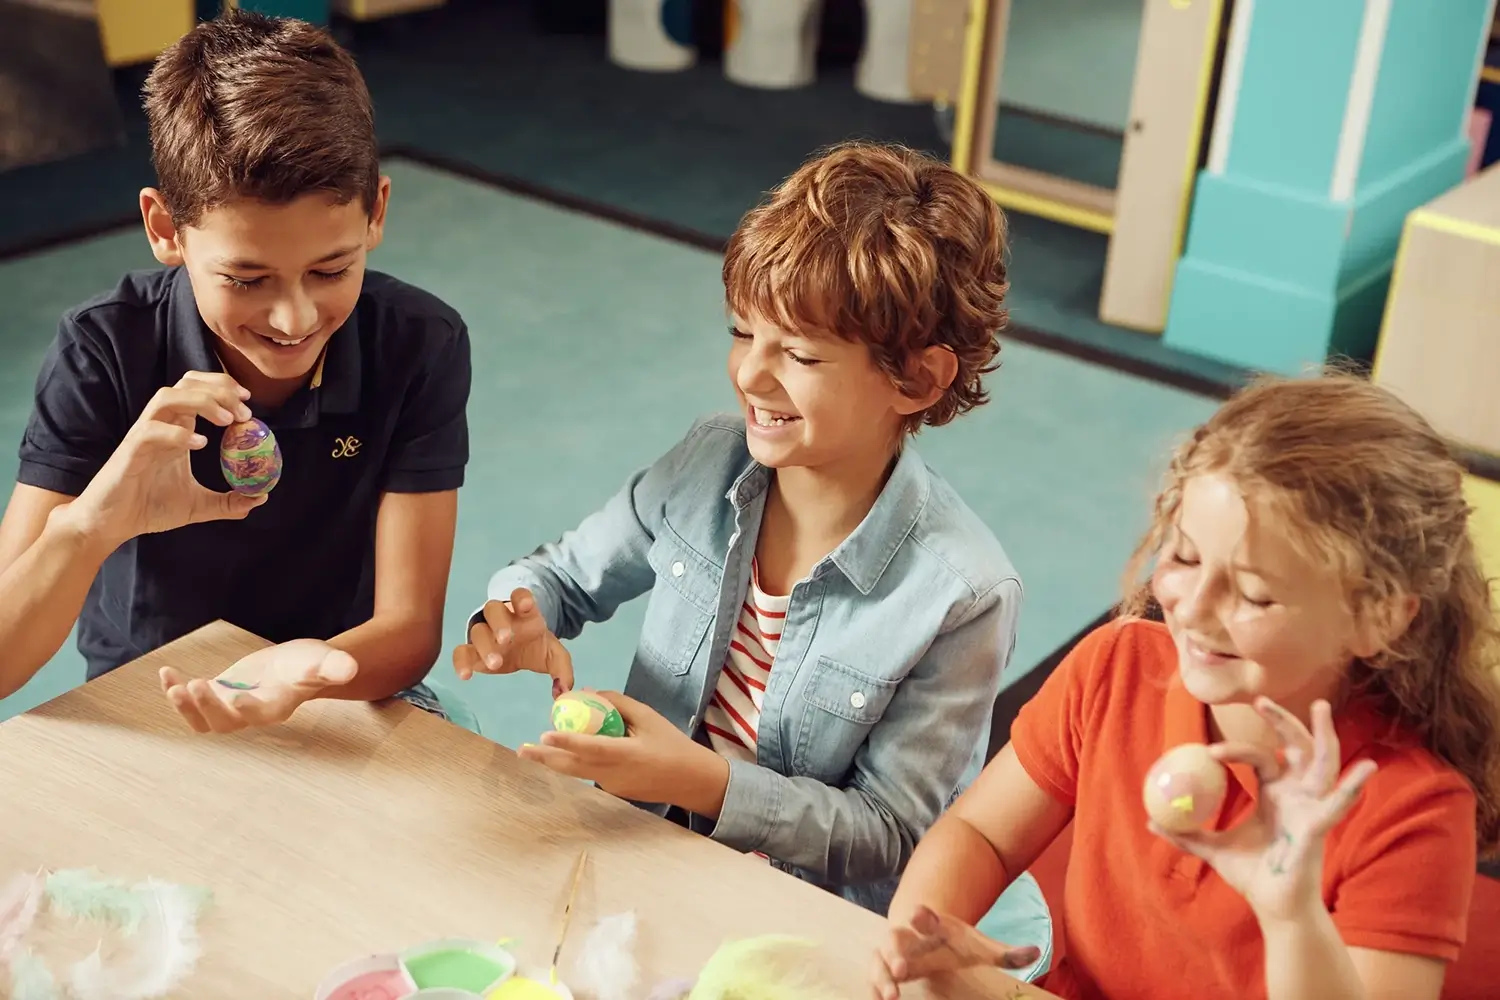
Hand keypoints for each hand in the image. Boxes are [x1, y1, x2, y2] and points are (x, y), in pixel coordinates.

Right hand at [65, 372, 264, 547]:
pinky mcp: (129, 453)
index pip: (197, 390)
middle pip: (185, 385)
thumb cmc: (148, 507)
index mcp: (176, 429)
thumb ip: (228, 502)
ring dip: (201, 402)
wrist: (109, 525)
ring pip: (166, 397)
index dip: (223, 387)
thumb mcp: (198, 506)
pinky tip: (199, 444)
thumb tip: (260, 498)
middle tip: (244, 412)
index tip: (249, 401)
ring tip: (227, 421)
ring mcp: (142, 436)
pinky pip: (150, 431)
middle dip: (219, 389)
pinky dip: (176, 432)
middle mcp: (160, 426)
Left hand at [158, 638, 357, 732]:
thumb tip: (350, 667)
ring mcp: (231, 709)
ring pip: (203, 720)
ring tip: (174, 685)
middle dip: (207, 707)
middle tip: (195, 685)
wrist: (295, 666)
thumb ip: (334, 666)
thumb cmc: (311, 663)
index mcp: (277, 707)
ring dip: (185, 707)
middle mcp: (251, 714)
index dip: (245, 709)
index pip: (259, 715)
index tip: (234, 697)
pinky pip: (191, 703)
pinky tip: (167, 673)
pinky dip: (176, 691)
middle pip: (224, 723)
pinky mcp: (216, 697)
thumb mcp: (324, 659)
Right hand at [452, 588, 572, 697]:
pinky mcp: (472, 650)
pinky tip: (466, 676)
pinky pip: (461, 651)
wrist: (521, 649)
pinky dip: (460, 662)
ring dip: (484, 645)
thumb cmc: (536, 645)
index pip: (520, 596)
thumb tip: (564, 690)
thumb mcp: (553, 655)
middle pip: (494, 610)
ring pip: (477, 630)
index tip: (525, 605)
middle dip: (499, 623)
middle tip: (506, 640)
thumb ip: (562, 670)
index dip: (521, 598)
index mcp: (524, 613)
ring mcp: (485, 632)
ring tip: (495, 664)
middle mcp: (502, 619)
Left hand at [517, 691, 727, 811]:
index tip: (544, 735)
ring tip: (533, 751)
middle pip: (572, 767)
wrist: (691, 780)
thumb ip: (618, 703)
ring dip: (555, 761)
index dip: (566, 742)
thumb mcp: (648, 717)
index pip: (590, 748)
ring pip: (577, 772)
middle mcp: (613, 774)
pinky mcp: (613, 790)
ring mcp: (611, 786)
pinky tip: (566, 751)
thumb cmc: (672, 744)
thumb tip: (587, 692)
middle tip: (522, 750)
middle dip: (545, 758)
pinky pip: (589, 773)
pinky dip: (576, 761)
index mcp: (626, 754)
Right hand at [870, 905, 1040, 999]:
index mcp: (932, 925)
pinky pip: (874, 975)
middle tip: (903, 967)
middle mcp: (908, 935)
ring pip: (880, 958)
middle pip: (896, 937)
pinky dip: (875, 987)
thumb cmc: (953, 942)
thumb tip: (1037, 953)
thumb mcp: (977, 945)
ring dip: (883, 974)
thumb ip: (1004, 952)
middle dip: (896, 950)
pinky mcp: (884, 967)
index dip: (922, 915)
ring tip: (892, 995)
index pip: (925, 916)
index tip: (920, 912)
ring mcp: (892, 952)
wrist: (922, 929)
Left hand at [1149, 697, 1376, 922]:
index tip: (1209, 750)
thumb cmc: (1252, 876)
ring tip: (1321, 707)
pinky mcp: (1319, 827)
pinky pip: (1336, 804)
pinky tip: (1365, 769)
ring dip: (1323, 735)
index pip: (1263, 757)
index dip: (1239, 748)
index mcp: (1275, 794)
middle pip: (1296, 747)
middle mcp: (1297, 795)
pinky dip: (1351, 787)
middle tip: (1260, 699)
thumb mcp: (1212, 848)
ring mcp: (1311, 807)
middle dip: (1283, 721)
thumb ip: (1185, 833)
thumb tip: (1150, 819)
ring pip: (1323, 763)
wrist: (1273, 907)